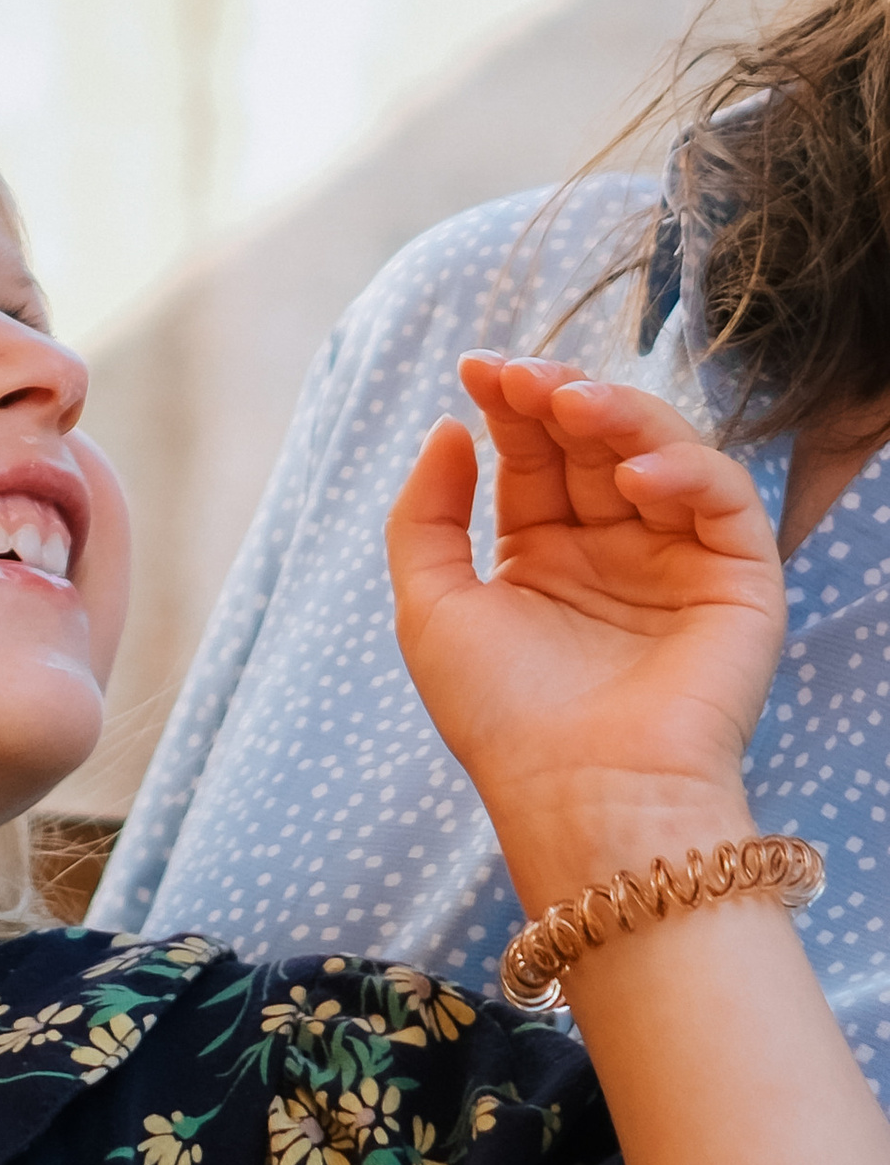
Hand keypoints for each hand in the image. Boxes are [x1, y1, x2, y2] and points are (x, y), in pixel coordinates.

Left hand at [386, 353, 787, 888]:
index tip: (477, 367)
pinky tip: (635, 476)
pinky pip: (725, 499)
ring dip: (619, 413)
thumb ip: (426, 514)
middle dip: (558, 397)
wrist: (582, 796)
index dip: (509, 405)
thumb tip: (445, 428)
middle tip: (523, 375)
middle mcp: (614, 552)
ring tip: (570, 402)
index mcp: (546, 557)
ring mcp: (677, 562)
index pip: (534, 455)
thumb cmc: (502, 718)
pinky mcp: (738, 581)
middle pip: (595, 442)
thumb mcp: (431, 606)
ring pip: (663, 452)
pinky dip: (685, 471)